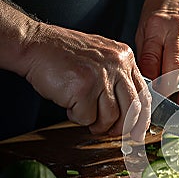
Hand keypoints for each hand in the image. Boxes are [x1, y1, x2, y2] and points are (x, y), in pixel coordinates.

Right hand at [24, 23, 150, 140]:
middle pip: (132, 110)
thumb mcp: (102, 59)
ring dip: (96, 123)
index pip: (143, 95)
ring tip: (83, 112)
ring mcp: (101, 76)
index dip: (142, 119)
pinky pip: (87, 117)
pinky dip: (76, 117)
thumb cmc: (64, 55)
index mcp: (125, 58)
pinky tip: (69, 103)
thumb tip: (132, 112)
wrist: (34, 44)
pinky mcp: (83, 88)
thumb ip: (119, 79)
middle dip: (122, 128)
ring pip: (110, 117)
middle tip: (110, 132)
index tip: (138, 132)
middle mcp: (116, 66)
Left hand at [135, 0, 178, 107]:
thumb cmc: (159, 10)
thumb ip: (146, 56)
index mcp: (159, 27)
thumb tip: (146, 82)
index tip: (150, 99)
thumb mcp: (143, 29)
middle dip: (172, 94)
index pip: (155, 61)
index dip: (153, 83)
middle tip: (166, 112)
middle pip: (178, 70)